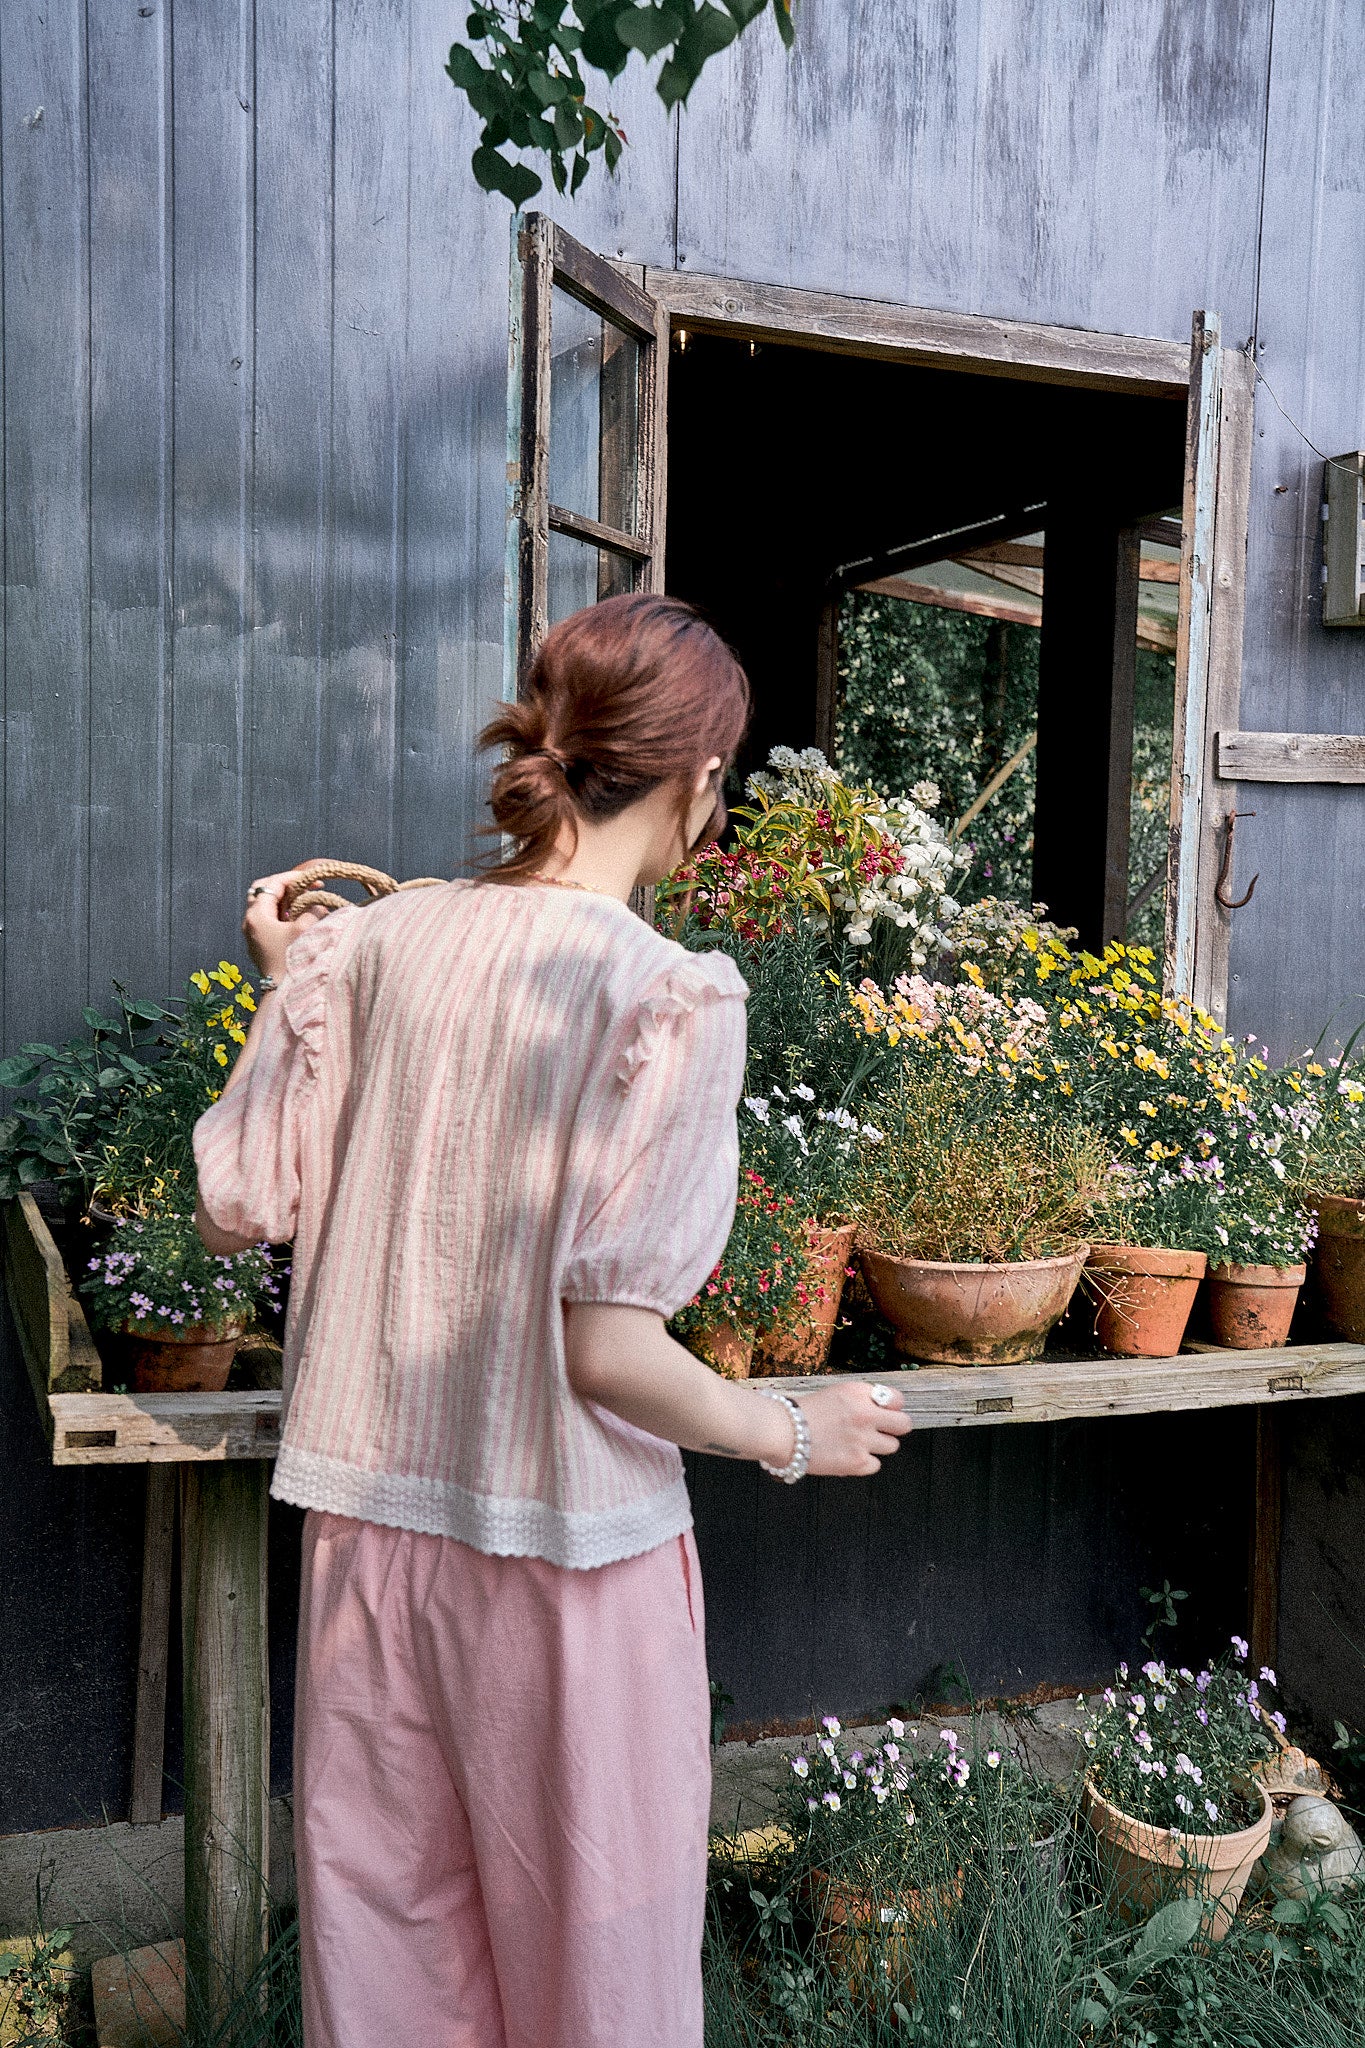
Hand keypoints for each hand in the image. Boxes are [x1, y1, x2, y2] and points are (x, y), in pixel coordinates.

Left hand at [241, 871, 324, 982]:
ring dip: (284, 901)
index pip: (273, 884)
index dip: (294, 878)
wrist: (281, 993)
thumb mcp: (305, 930)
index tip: (314, 879)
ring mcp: (253, 934)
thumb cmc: (291, 960)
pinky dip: (282, 914)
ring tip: (304, 902)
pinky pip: (268, 920)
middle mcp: (250, 922)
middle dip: (284, 885)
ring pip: (264, 906)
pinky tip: (298, 919)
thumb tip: (318, 906)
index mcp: (257, 915)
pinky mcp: (259, 944)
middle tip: (304, 887)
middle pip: (262, 891)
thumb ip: (313, 911)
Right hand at [797, 1381, 912, 1476]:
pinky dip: (864, 1463)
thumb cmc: (802, 1412)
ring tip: (856, 1444)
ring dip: (877, 1446)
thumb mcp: (835, 1393)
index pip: (898, 1399)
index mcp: (859, 1392)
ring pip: (892, 1446)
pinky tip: (846, 1455)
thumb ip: (861, 1399)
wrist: (782, 1432)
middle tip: (881, 1431)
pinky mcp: (857, 1461)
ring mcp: (862, 1439)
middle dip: (895, 1428)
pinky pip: (875, 1465)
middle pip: (904, 1424)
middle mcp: (865, 1414)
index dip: (891, 1408)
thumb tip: (885, 1409)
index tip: (883, 1413)